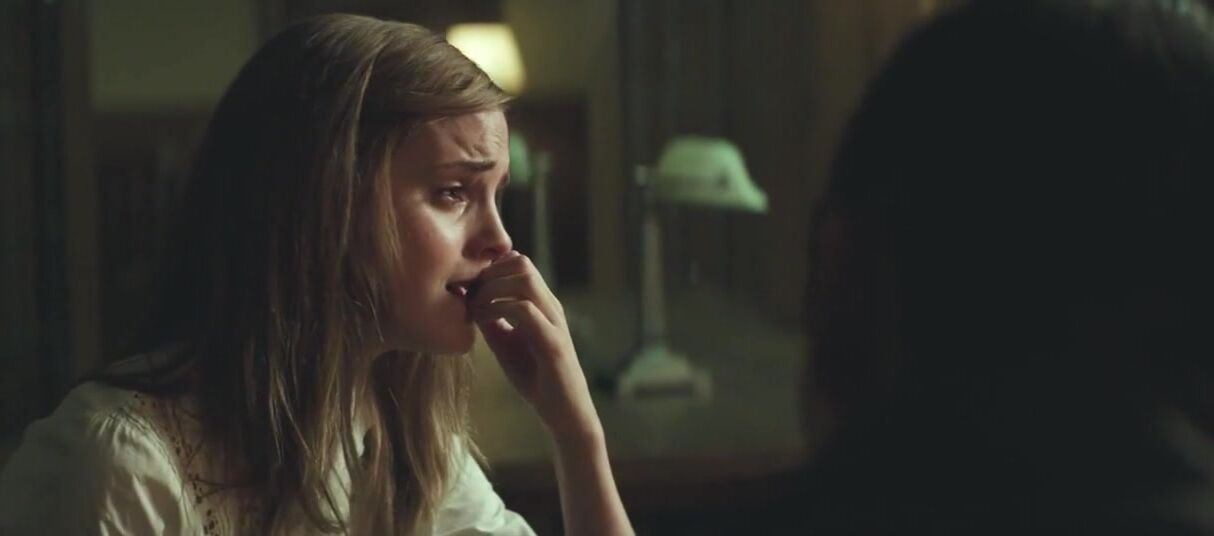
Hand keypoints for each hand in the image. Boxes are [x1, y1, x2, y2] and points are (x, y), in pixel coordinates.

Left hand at [470, 251, 600, 442]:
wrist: (564, 412)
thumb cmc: (535, 377)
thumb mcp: (505, 343)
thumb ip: (491, 320)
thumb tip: (467, 300)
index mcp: (541, 303)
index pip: (517, 262)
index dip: (489, 268)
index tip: (469, 290)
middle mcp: (550, 306)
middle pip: (521, 262)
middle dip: (488, 274)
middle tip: (470, 298)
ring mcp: (554, 322)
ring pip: (525, 280)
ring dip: (492, 290)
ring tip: (476, 309)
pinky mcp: (552, 343)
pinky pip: (526, 311)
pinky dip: (498, 309)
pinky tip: (484, 322)